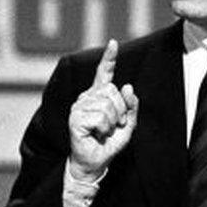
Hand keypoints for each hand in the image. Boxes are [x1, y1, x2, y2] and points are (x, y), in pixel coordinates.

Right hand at [68, 39, 138, 180]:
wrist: (96, 163)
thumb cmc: (109, 143)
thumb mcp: (128, 124)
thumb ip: (131, 105)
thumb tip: (127, 86)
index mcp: (98, 96)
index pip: (104, 74)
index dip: (109, 58)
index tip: (114, 43)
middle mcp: (87, 97)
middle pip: (112, 92)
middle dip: (120, 111)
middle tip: (113, 126)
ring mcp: (79, 107)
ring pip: (108, 105)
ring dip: (112, 122)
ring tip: (104, 131)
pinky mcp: (75, 118)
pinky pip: (100, 117)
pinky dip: (104, 129)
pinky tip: (97, 134)